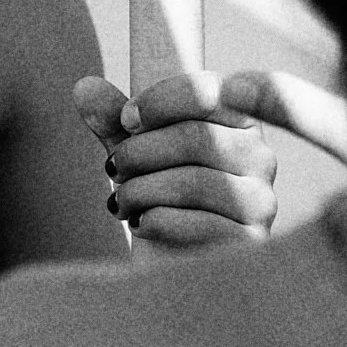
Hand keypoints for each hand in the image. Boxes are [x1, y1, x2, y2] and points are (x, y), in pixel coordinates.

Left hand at [74, 72, 279, 248]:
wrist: (178, 258)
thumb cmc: (159, 193)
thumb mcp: (135, 151)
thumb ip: (113, 120)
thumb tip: (84, 88)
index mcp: (238, 120)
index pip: (208, 92)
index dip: (160, 102)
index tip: (125, 119)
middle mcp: (261, 156)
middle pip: (197, 138)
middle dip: (140, 152)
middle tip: (112, 168)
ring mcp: (262, 200)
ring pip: (194, 182)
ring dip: (141, 190)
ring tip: (120, 202)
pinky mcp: (253, 240)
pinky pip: (199, 224)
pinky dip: (157, 222)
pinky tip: (141, 224)